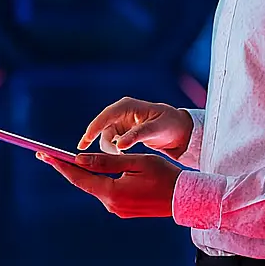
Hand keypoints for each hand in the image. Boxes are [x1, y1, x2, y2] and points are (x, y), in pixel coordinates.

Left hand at [36, 150, 181, 217]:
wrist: (186, 198)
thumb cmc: (164, 175)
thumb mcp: (136, 162)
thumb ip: (107, 161)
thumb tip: (80, 159)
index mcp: (113, 193)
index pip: (79, 177)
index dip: (60, 165)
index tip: (44, 155)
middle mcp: (112, 205)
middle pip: (85, 183)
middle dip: (69, 168)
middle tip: (49, 154)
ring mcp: (118, 210)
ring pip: (97, 187)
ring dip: (88, 173)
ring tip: (73, 159)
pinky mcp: (124, 210)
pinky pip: (107, 192)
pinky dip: (100, 180)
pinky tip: (97, 170)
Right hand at [78, 96, 192, 158]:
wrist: (179, 130)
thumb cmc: (169, 125)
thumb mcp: (155, 130)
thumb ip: (137, 136)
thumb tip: (119, 146)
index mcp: (127, 106)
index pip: (105, 116)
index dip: (93, 129)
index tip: (84, 143)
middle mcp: (121, 112)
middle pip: (102, 127)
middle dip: (98, 141)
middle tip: (98, 159)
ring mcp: (121, 121)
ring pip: (106, 136)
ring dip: (108, 147)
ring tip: (119, 157)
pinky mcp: (123, 131)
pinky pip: (111, 140)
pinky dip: (112, 149)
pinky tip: (117, 158)